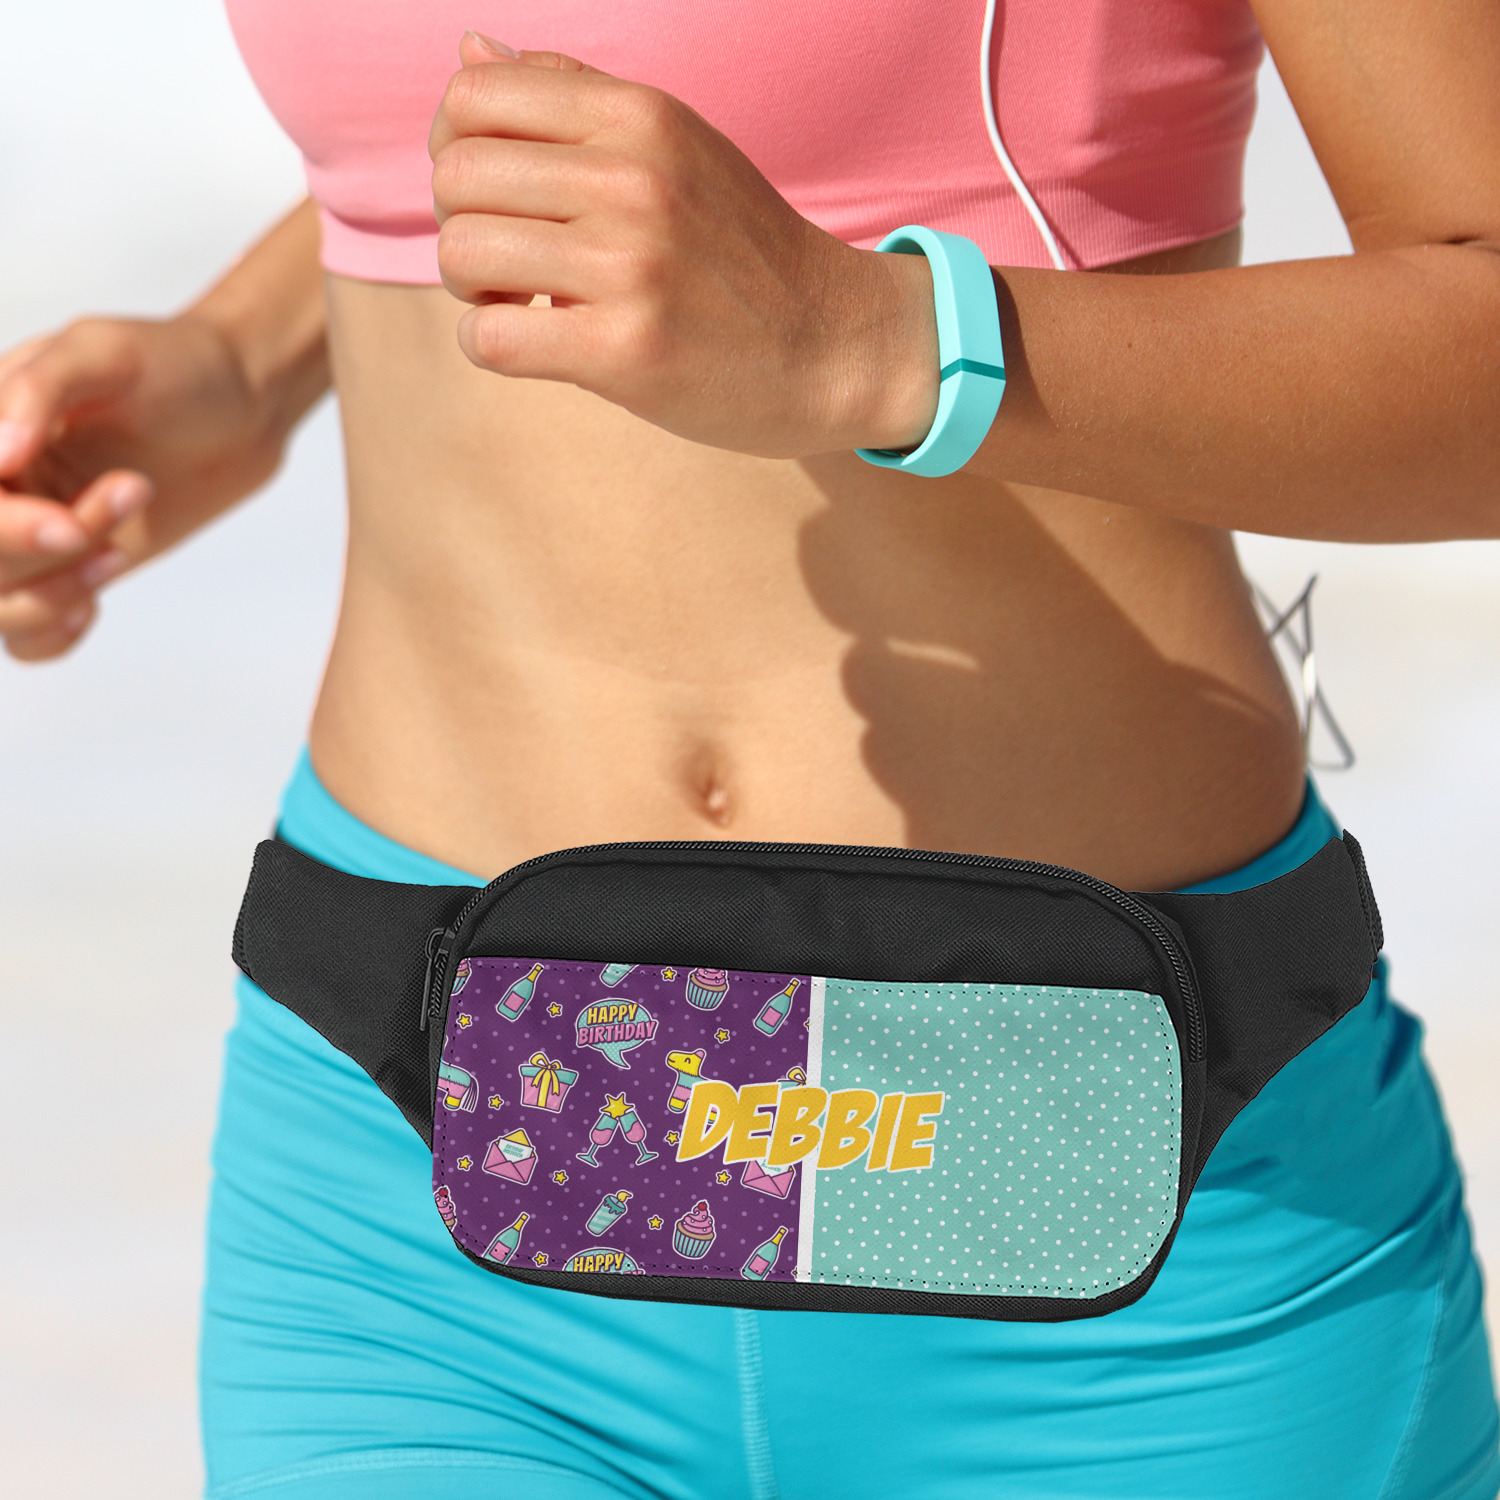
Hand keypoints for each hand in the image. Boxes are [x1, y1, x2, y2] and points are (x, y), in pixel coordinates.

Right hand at [0, 314, 290, 660]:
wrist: (237, 408)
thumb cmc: (171, 366)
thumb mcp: (104, 352)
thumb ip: (38, 389)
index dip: (3, 526)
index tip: (68, 524)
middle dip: (38, 550)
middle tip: (131, 491)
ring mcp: (24, 534)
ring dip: (56, 589)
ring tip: (125, 537)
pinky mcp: (65, 572)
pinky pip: (26, 637)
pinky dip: (53, 632)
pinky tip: (94, 603)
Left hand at [430, 33, 939, 458]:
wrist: (834, 347)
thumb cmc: (744, 255)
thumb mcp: (677, 147)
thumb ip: (575, 96)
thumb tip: (470, 51)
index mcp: (639, 117)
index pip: (472, 98)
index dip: (456, 151)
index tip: (497, 197)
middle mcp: (633, 179)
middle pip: (455, 177)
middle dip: (462, 225)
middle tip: (509, 263)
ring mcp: (630, 266)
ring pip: (462, 255)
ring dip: (473, 292)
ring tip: (522, 305)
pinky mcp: (627, 351)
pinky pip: (490, 340)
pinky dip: (489, 347)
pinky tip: (532, 345)